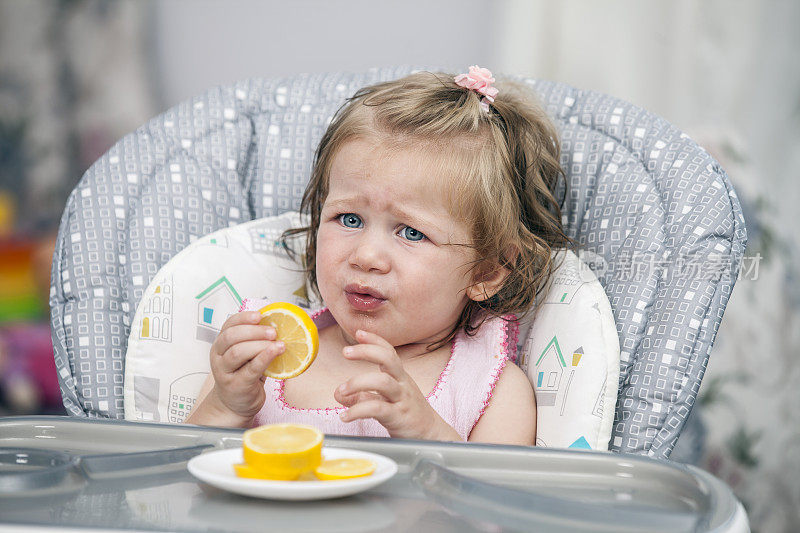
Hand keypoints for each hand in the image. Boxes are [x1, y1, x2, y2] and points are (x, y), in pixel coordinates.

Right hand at [207, 311, 285, 421]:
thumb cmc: (243, 374)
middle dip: (254, 331)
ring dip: (260, 345)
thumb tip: (279, 323)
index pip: (228, 325)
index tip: (260, 315)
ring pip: (238, 352)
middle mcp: (218, 356)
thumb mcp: (246, 355)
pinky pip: (250, 369)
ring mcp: (224, 372)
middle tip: (273, 331)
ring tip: (279, 343)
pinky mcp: (236, 385)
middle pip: (231, 337)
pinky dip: (264, 358)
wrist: (235, 403)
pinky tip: (276, 352)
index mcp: (221, 344)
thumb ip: (255, 340)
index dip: (244, 317)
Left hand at [333, 330, 460, 440]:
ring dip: (357, 383)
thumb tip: (339, 393)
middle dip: (366, 351)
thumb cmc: (408, 414)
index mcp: (400, 376)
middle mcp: (402, 384)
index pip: (389, 351)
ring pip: (382, 382)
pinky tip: (345, 416)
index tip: (359, 332)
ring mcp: (402, 399)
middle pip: (388, 359)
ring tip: (340, 390)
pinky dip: (357, 411)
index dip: (374, 340)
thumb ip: (363, 395)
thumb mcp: (386, 400)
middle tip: (346, 352)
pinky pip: (377, 409)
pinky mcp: (399, 417)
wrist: (431, 435)